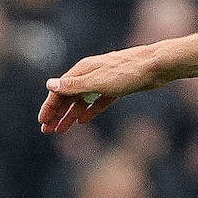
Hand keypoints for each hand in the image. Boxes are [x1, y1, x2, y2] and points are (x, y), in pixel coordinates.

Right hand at [40, 40, 196, 133]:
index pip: (59, 90)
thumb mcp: (98, 81)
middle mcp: (90, 75)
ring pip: (82, 101)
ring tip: (62, 130)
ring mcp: (103, 81)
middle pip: (68, 96)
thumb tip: (50, 84)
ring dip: (70, 115)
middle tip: (47, 131)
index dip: (50, 107)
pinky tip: (83, 121)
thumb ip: (74, 85)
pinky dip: (89, 111)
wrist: (156, 66)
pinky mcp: (116, 88)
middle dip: (57, 114)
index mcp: (82, 71)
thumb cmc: (127, 73)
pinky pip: (98, 101)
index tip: (42, 123)